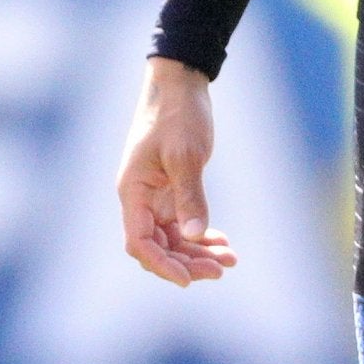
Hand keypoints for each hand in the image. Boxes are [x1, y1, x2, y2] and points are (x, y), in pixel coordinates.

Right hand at [117, 56, 238, 285]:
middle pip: (158, 246)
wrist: (180, 84)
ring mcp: (155, 196)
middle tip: (222, 269)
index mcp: (133, 192)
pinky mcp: (171, 190)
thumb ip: (190, 195)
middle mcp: (140, 199)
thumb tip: (194, 235)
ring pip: (173, 238)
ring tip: (230, 260)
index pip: (140, 243)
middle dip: (188, 262)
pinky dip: (201, 234)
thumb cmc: (178, 115)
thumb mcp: (186, 155)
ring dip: (198, 251)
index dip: (162, 265)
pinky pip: (182, 223)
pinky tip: (222, 242)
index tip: (189, 279)